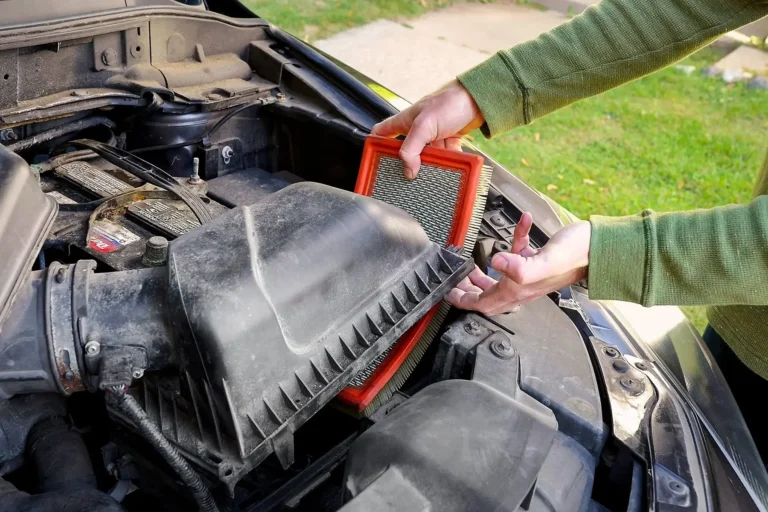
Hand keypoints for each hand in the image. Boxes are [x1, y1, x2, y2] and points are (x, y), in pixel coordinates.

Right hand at [371, 80, 483, 178]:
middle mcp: (417, 129)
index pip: (381, 133)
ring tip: (435, 172)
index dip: (374, 145)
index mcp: (405, 121)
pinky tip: (452, 165)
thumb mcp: (424, 125)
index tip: (373, 161)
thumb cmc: (450, 102)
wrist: (479, 100)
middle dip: (409, 164)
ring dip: (432, 164)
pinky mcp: (448, 141)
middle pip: (406, 151)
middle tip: (408, 177)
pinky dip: (448, 162)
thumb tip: (407, 171)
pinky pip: (444, 157)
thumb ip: (412, 148)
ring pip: (427, 157)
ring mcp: (433, 136)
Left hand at [446, 213, 590, 314]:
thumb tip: (494, 261)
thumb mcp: (545, 261)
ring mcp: (530, 274)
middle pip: (486, 295)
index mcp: (518, 289)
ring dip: (482, 274)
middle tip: (454, 281)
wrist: (600, 247)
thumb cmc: (577, 255)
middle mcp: (522, 286)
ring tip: (470, 265)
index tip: (448, 293)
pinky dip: (515, 238)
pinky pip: (520, 252)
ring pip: (499, 280)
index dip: (462, 300)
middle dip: (467, 291)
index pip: (482, 303)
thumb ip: (519, 265)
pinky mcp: (538, 260)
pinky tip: (521, 223)